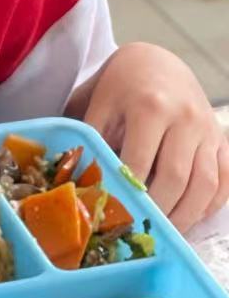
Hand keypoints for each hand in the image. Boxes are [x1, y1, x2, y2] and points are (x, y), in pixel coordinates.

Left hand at [82, 43, 228, 232]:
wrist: (156, 63)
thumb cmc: (120, 88)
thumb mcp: (98, 106)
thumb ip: (91, 142)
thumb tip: (82, 185)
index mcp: (151, 106)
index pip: (139, 162)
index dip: (128, 194)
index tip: (114, 216)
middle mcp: (186, 117)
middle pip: (177, 178)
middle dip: (158, 212)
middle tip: (140, 233)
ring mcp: (209, 129)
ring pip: (206, 183)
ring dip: (187, 215)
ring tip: (165, 234)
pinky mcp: (223, 138)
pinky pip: (226, 178)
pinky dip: (212, 203)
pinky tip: (192, 216)